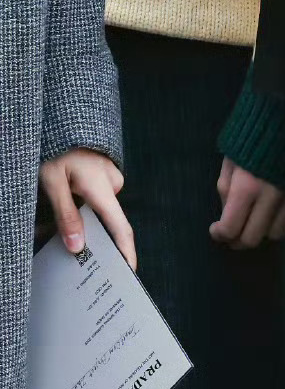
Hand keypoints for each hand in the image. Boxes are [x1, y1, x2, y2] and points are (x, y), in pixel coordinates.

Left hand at [39, 149, 135, 270]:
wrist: (61, 115)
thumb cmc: (56, 147)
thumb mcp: (52, 182)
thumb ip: (66, 215)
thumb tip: (77, 247)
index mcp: (102, 187)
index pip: (121, 228)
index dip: (126, 253)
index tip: (130, 273)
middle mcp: (111, 181)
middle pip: (104, 219)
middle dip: (87, 232)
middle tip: (61, 236)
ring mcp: (109, 174)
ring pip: (96, 206)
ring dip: (78, 214)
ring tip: (50, 214)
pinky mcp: (102, 169)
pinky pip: (95, 194)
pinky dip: (80, 201)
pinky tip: (63, 195)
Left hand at [209, 158, 284, 249]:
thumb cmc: (251, 133)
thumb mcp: (230, 159)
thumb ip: (226, 188)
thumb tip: (226, 213)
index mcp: (247, 187)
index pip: (231, 228)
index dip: (219, 234)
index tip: (215, 229)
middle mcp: (270, 197)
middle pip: (252, 238)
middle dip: (237, 240)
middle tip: (231, 232)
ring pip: (274, 234)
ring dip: (260, 233)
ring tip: (252, 222)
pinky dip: (277, 222)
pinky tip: (269, 212)